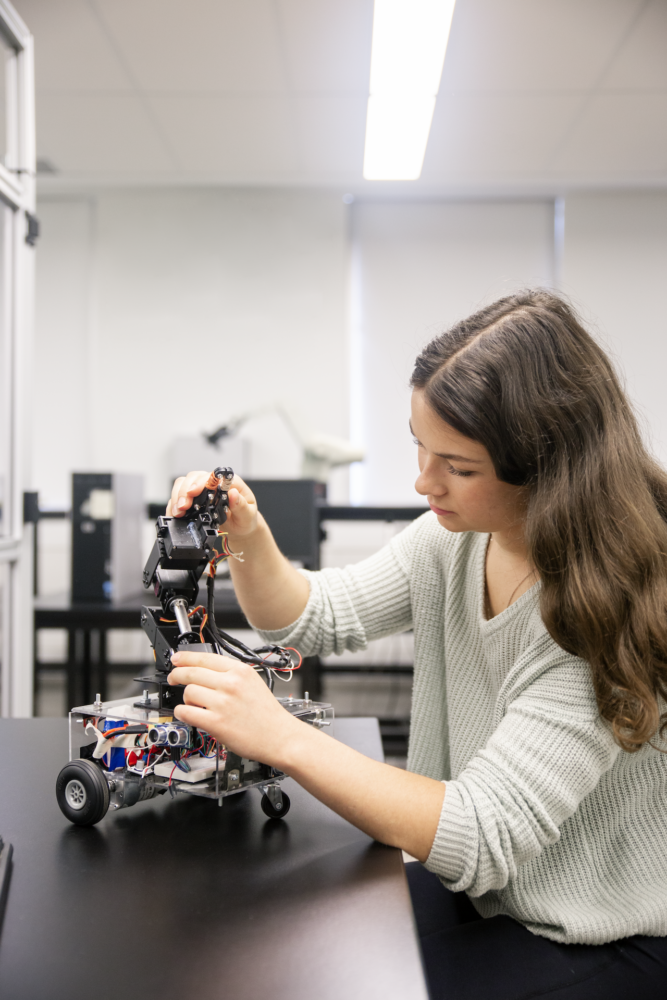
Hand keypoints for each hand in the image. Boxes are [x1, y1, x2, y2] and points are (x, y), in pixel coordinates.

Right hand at [167, 470, 259, 538]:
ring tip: (178, 511)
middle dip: (184, 491)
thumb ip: (241, 505)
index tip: (193, 492)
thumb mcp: (248, 514)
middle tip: (183, 506)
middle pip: (192, 478)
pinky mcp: (194, 500)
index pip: (211, 476)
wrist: (240, 529)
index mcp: (228, 482)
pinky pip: (179, 497)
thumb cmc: (246, 518)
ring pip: (182, 485)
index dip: (199, 482)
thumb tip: (233, 493)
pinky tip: (174, 514)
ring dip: (177, 497)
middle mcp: (213, 484)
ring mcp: (202, 491)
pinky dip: (173, 505)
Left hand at [168, 650, 302, 764]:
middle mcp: (231, 683)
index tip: (176, 659)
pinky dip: (182, 713)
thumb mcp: (253, 682)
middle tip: (173, 678)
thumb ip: (231, 675)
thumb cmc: (267, 714)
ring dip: (186, 698)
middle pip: (191, 672)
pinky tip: (187, 714)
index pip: (204, 657)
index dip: (185, 657)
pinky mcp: (216, 722)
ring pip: (188, 691)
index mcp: (240, 671)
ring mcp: (223, 703)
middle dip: (177, 675)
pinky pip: (186, 712)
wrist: (279, 736)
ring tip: (193, 704)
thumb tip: (205, 670)